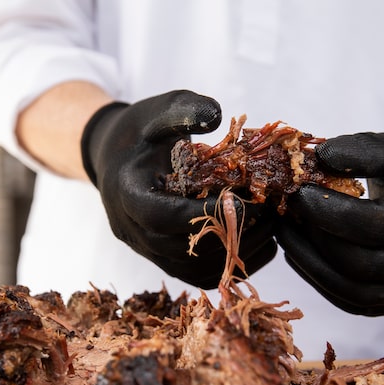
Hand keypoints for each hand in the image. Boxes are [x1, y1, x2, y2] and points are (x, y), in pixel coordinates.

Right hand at [81, 90, 276, 287]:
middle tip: (268, 211)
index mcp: (125, 193)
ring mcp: (146, 250)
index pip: (161, 217)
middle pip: (182, 248)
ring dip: (235, 251)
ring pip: (193, 268)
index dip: (204, 212)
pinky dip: (230, 263)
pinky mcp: (162, 259)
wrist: (114, 157)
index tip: (241, 197)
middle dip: (228, 232)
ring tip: (269, 226)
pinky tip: (259, 243)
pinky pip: (197, 275)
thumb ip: (184, 110)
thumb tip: (218, 115)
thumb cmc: (138, 133)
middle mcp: (131, 229)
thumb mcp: (157, 111)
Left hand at [274, 133, 383, 315]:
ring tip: (285, 233)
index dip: (324, 210)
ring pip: (350, 291)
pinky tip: (300, 254)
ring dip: (309, 264)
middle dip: (313, 238)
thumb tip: (316, 158)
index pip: (367, 224)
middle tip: (285, 213)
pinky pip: (352, 302)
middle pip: (356, 263)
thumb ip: (361, 151)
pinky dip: (320, 281)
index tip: (295, 192)